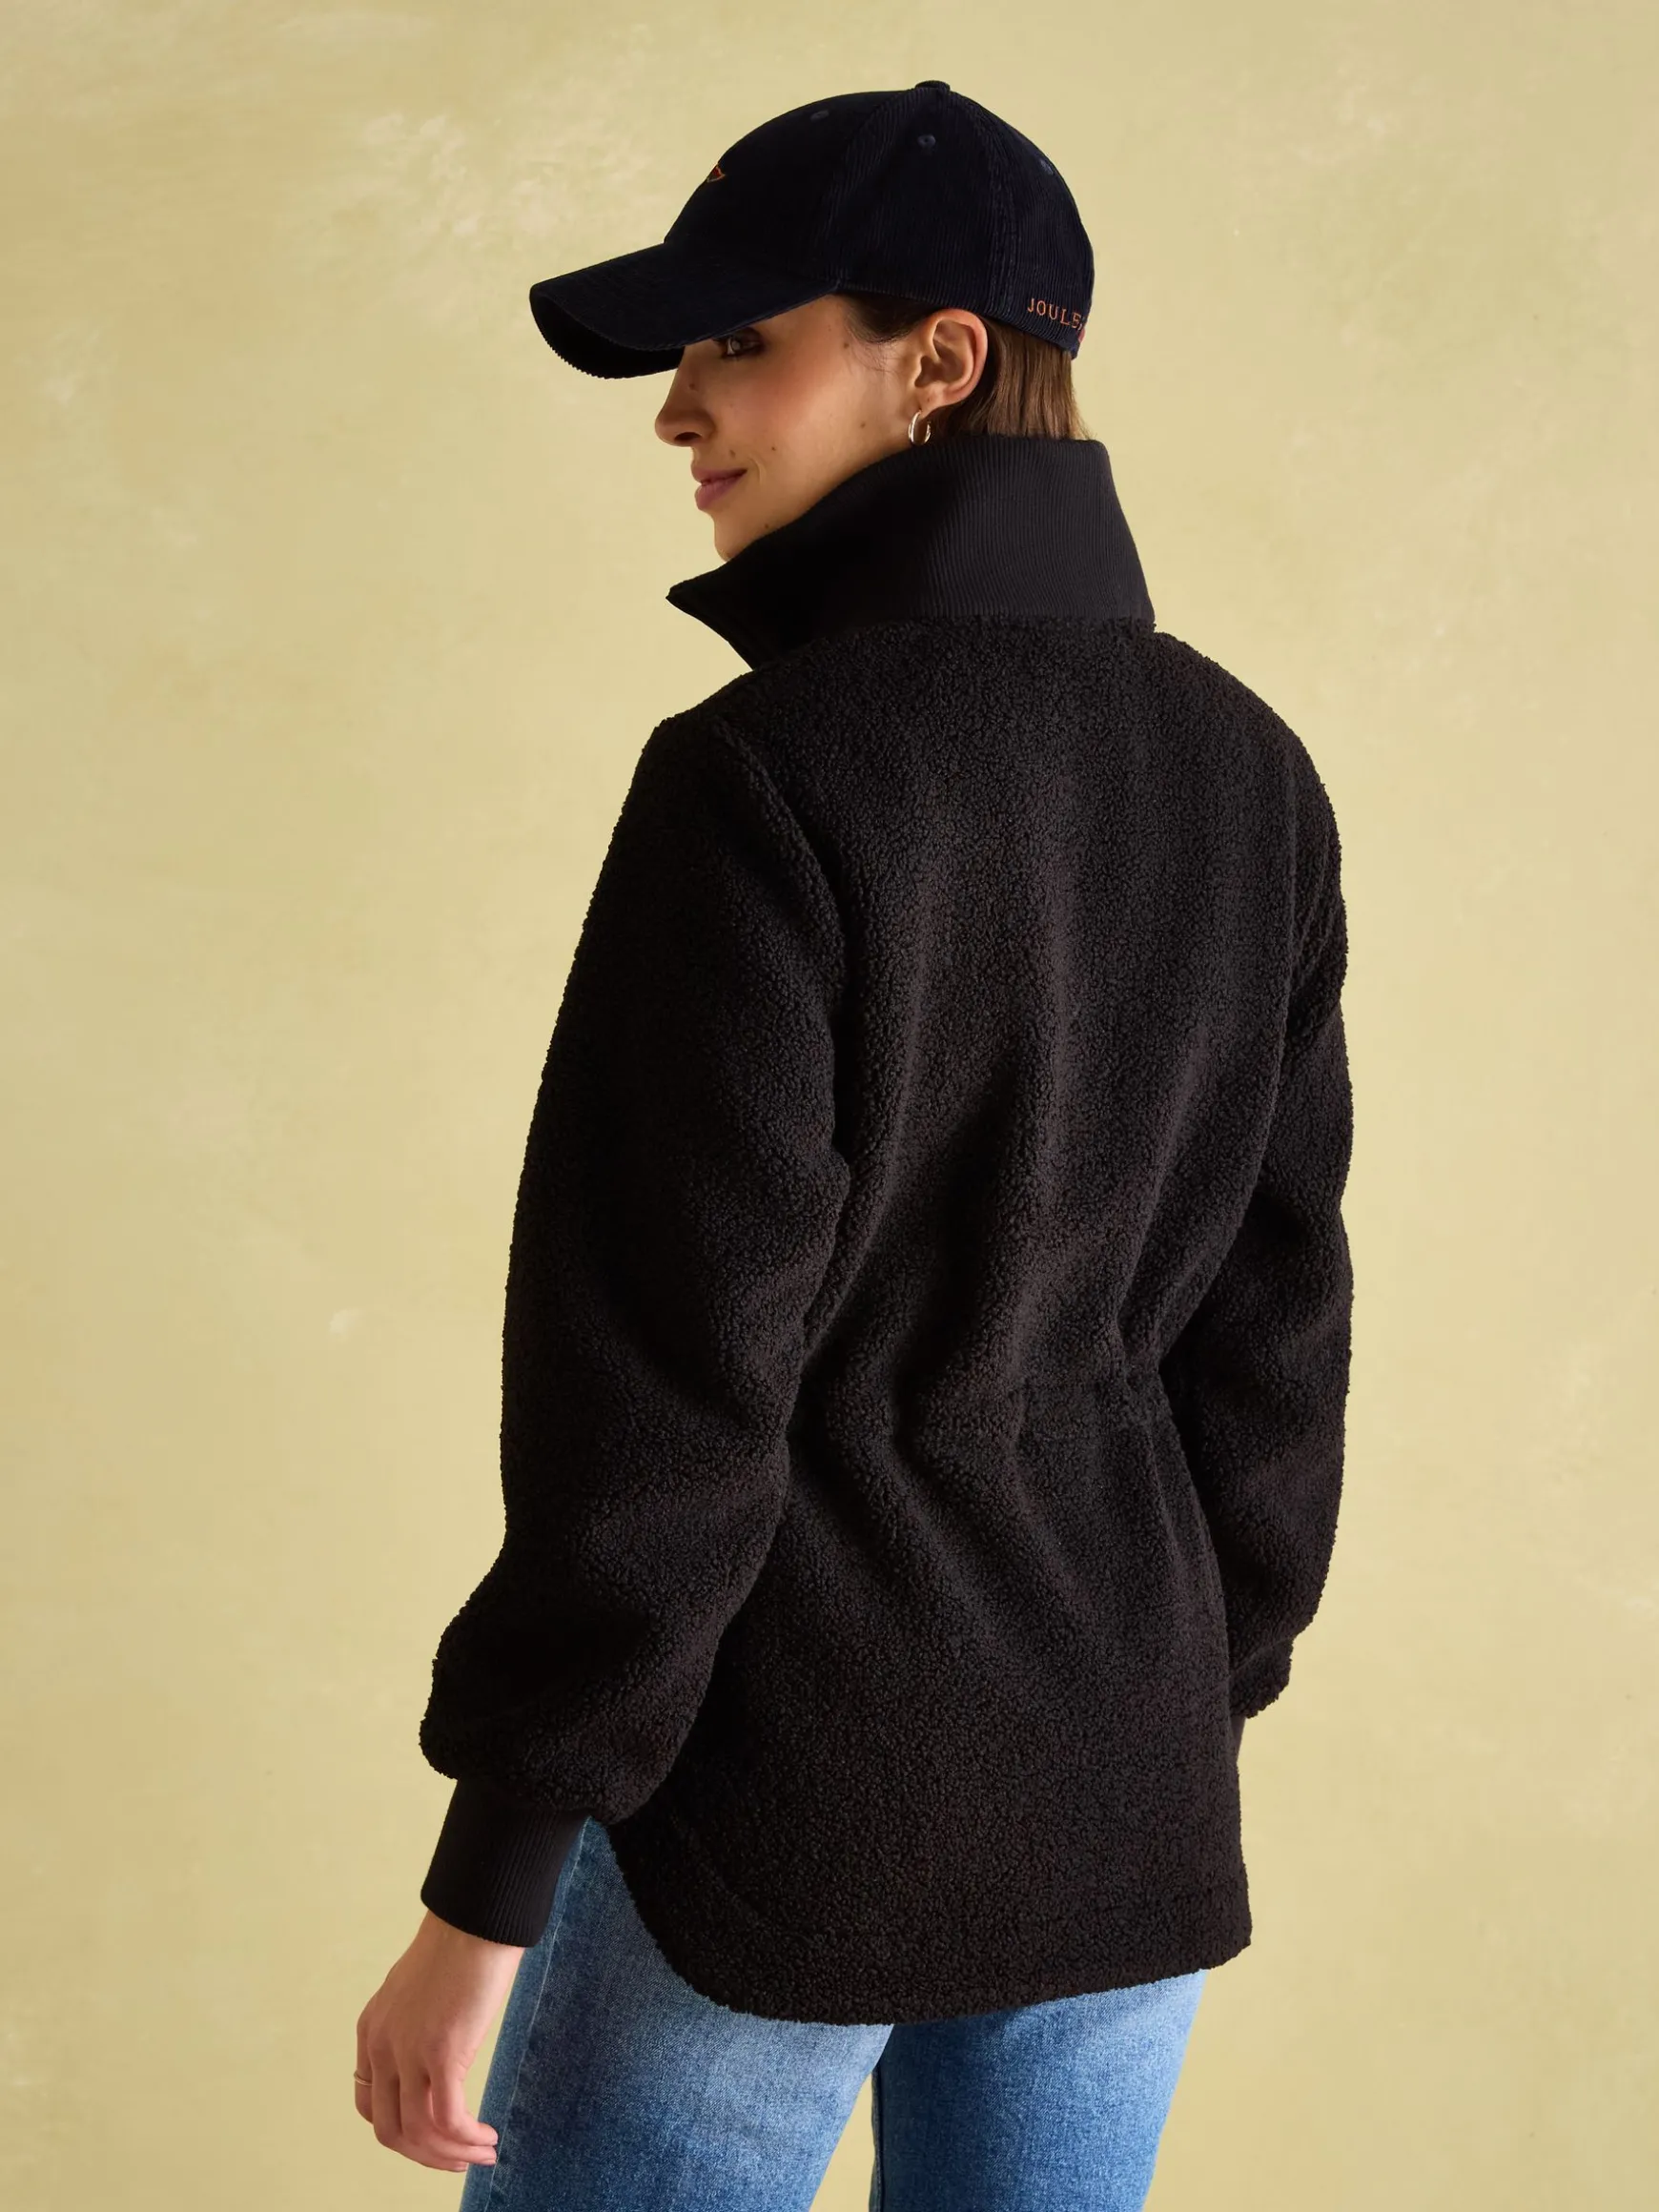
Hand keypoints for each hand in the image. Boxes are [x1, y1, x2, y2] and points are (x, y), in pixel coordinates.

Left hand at [354, 1909, 525, 2170]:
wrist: (478, 1916)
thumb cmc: (461, 1943)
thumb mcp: (420, 1992)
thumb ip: (417, 2025)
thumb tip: (438, 2057)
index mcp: (372, 2030)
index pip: (370, 2104)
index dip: (401, 2131)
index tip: (433, 2137)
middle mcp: (381, 2045)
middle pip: (389, 2130)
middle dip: (425, 2156)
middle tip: (458, 2159)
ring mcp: (408, 2050)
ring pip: (418, 2133)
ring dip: (451, 2154)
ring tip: (481, 2154)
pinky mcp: (441, 2051)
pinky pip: (448, 2118)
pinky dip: (467, 2138)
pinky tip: (488, 2137)